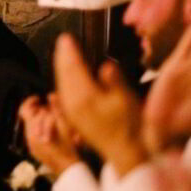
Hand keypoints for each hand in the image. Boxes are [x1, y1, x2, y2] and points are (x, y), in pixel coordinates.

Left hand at [18, 95, 79, 176]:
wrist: (67, 169)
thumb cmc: (68, 148)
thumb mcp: (65, 126)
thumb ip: (56, 110)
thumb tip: (50, 95)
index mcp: (34, 131)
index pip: (25, 111)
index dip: (30, 102)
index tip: (38, 98)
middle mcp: (29, 138)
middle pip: (29, 117)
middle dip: (39, 112)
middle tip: (49, 109)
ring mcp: (31, 145)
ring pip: (32, 126)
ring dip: (40, 121)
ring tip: (52, 119)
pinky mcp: (35, 150)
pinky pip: (34, 135)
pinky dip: (41, 129)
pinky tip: (51, 130)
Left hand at [53, 34, 146, 175]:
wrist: (126, 153)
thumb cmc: (130, 126)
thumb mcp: (126, 98)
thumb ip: (113, 79)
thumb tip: (104, 65)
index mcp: (84, 96)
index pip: (73, 67)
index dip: (70, 51)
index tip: (67, 38)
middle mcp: (72, 103)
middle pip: (63, 74)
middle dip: (62, 56)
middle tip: (63, 41)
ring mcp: (71, 111)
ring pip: (61, 83)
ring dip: (61, 67)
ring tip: (63, 54)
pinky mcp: (73, 117)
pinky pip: (64, 93)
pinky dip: (64, 80)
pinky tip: (68, 76)